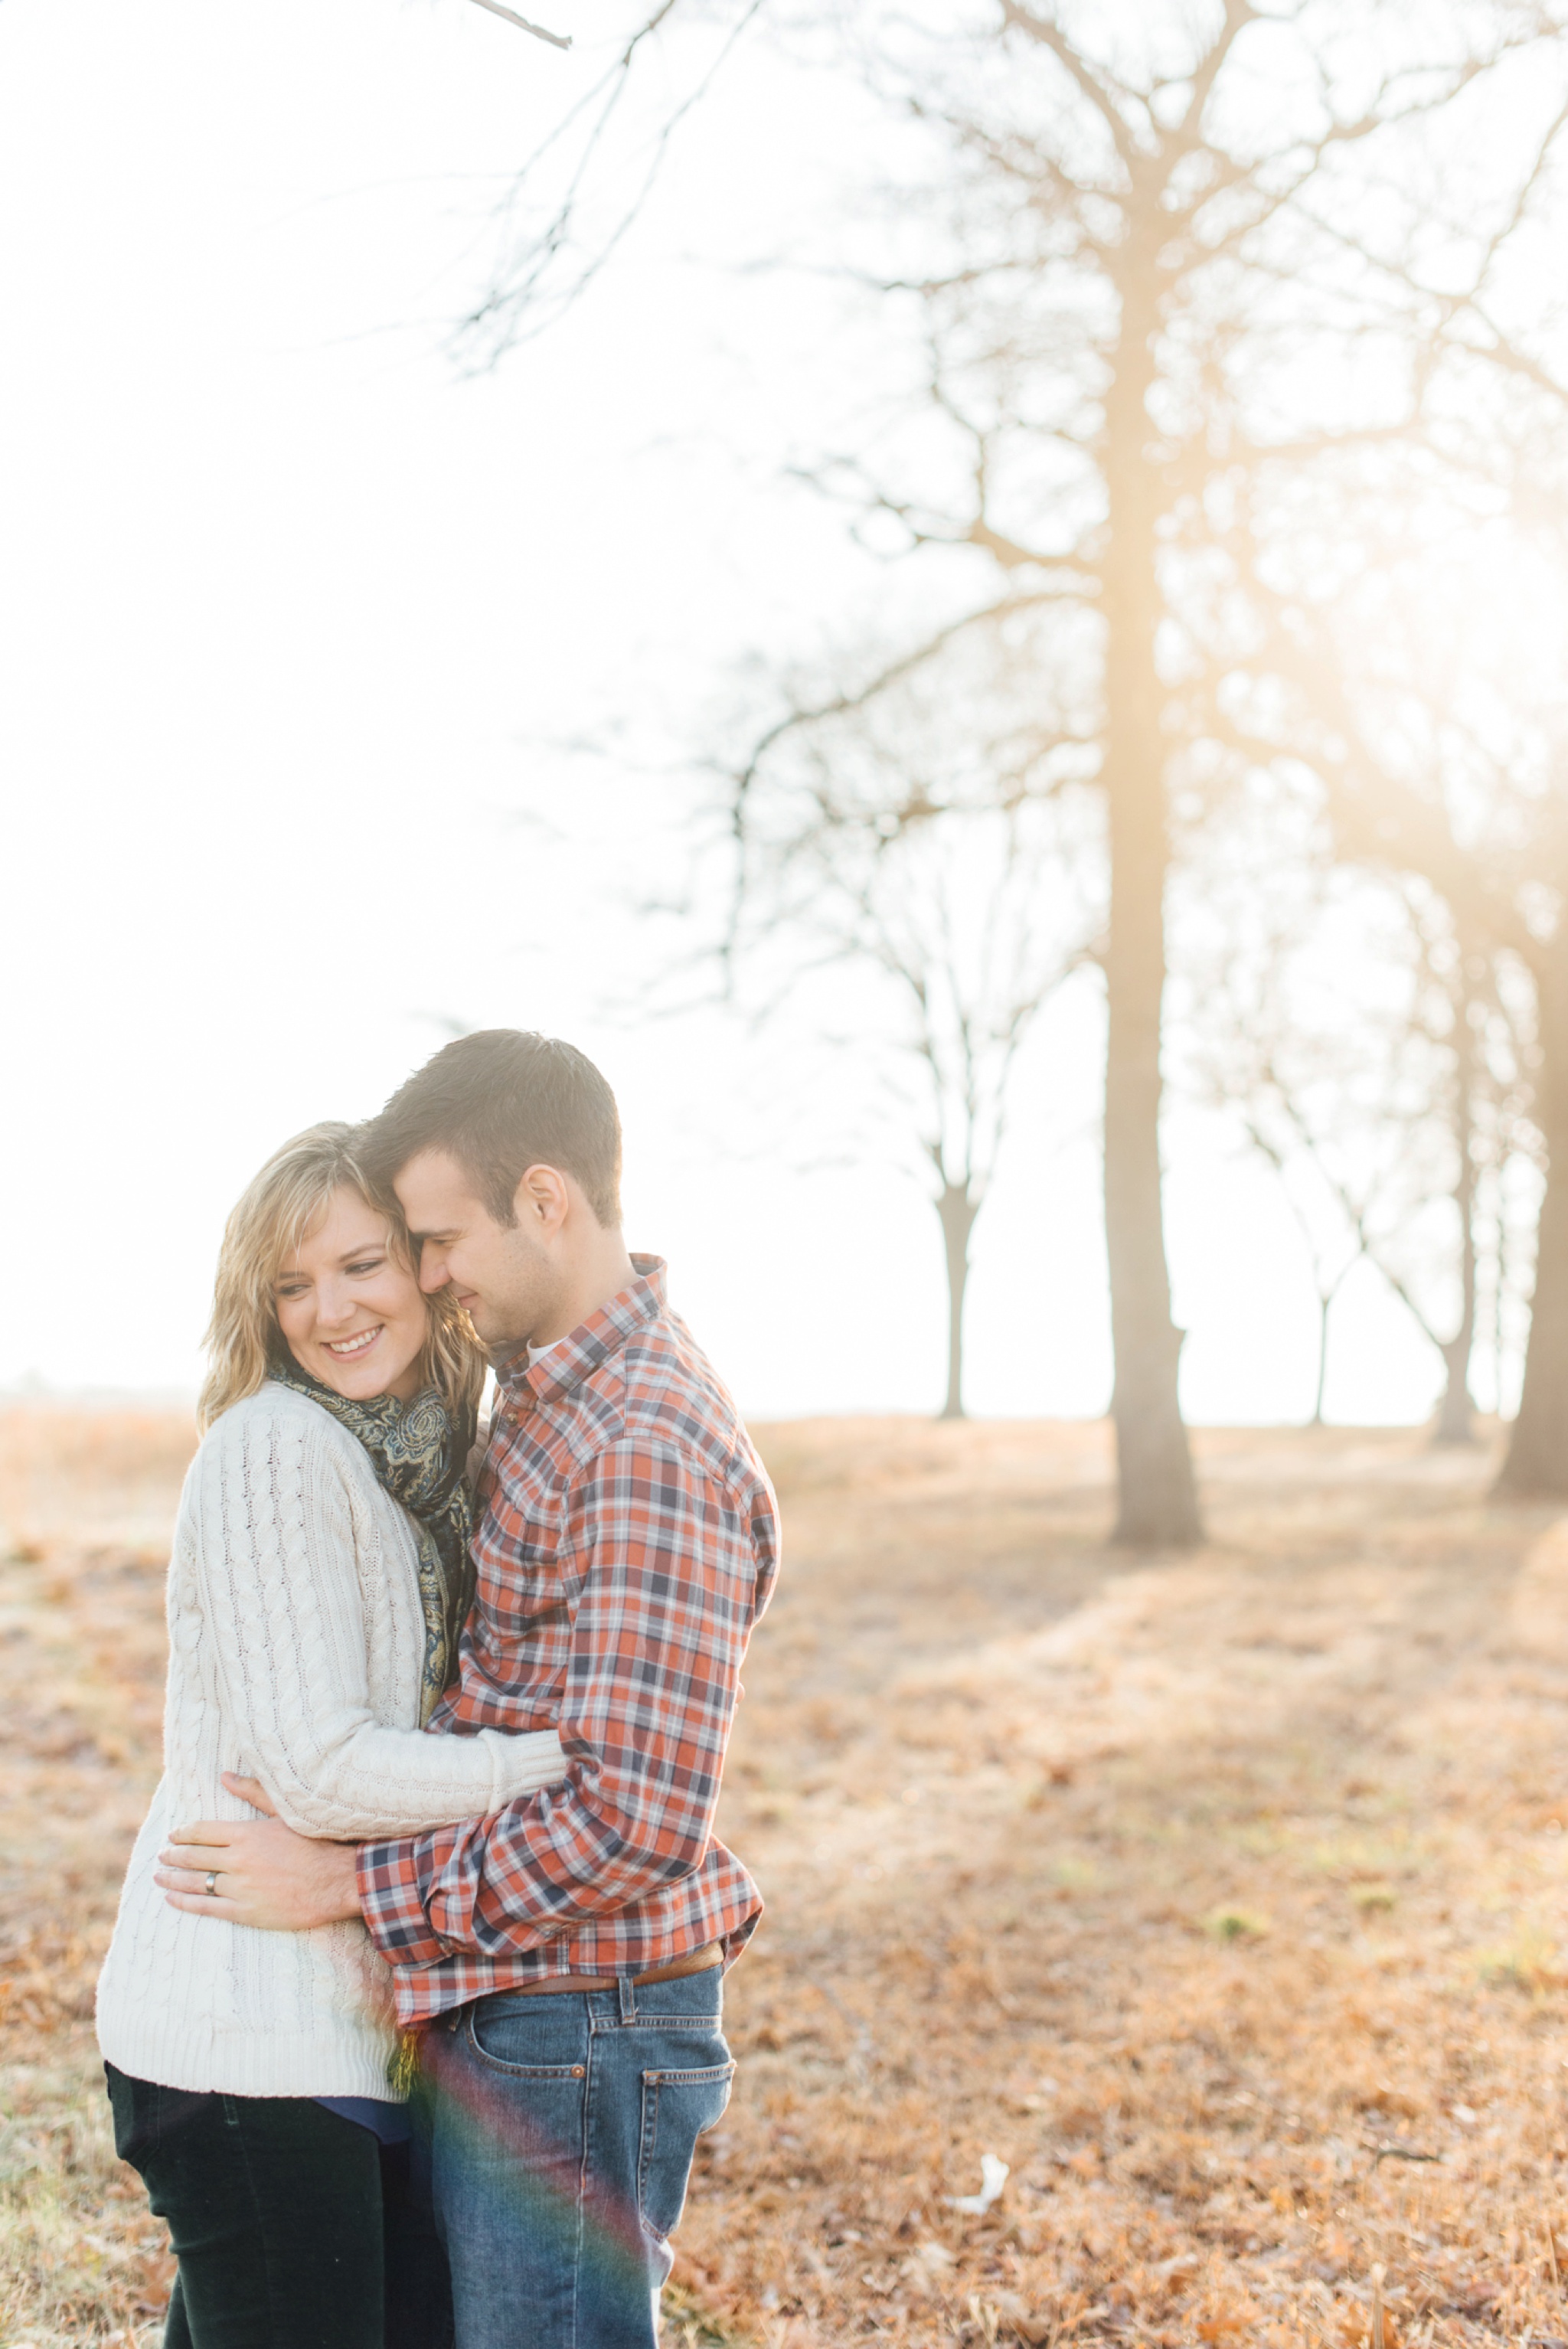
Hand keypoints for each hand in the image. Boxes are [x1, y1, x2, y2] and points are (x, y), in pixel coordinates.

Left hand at [156, 1775, 362, 1930]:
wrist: (341, 1881)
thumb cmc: (318, 1843)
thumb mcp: (287, 1812)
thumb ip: (255, 1793)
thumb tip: (225, 1776)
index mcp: (247, 1833)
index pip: (203, 1831)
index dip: (184, 1833)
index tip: (173, 1835)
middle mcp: (239, 1860)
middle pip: (194, 1856)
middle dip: (173, 1855)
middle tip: (162, 1855)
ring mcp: (241, 1888)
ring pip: (196, 1882)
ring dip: (173, 1878)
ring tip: (159, 1875)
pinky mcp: (246, 1912)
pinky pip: (206, 1908)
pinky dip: (185, 1903)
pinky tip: (172, 1898)